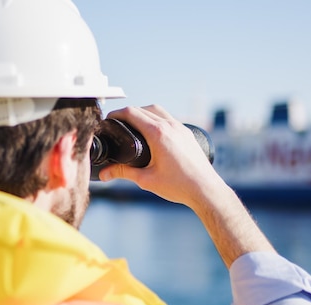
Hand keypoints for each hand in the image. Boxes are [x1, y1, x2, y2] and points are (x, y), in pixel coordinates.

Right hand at [99, 105, 226, 206]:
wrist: (205, 189)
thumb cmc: (179, 185)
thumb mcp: (146, 179)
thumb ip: (123, 173)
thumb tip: (105, 173)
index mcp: (158, 134)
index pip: (132, 113)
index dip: (116, 114)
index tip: (109, 120)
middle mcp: (170, 126)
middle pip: (144, 108)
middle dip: (128, 113)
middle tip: (118, 123)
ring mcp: (181, 128)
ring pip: (158, 111)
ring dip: (144, 113)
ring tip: (134, 126)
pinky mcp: (187, 134)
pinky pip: (169, 119)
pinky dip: (157, 119)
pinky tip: (153, 133)